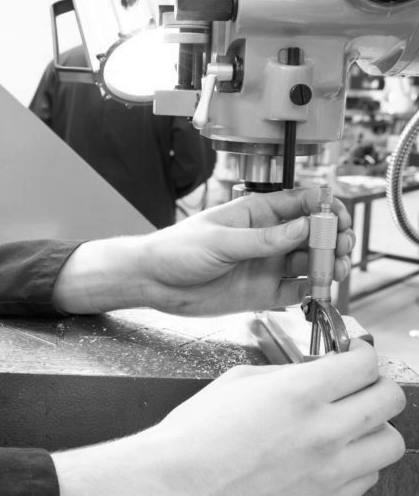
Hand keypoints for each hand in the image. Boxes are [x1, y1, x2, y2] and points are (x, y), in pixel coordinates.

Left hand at [53, 186, 354, 316]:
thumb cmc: (178, 249)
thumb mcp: (221, 241)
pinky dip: (313, 291)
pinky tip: (321, 292)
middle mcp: (268, 238)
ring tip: (339, 270)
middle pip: (314, 234)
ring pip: (311, 262)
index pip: (301, 203)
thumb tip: (304, 228)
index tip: (338, 217)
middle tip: (342, 248)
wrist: (154, 282)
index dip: (324, 207)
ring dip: (330, 265)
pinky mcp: (264, 292)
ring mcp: (268, 265)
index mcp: (257, 214)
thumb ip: (263, 239)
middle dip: (334, 238)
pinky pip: (298, 291)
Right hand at [53, 340, 405, 495]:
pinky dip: (359, 461)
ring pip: (391, 443)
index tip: (357, 354)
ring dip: (375, 425)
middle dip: (378, 383)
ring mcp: (328, 471)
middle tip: (361, 382)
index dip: (363, 353)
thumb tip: (314, 372)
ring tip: (352, 420)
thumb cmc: (197, 431)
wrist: (177, 482)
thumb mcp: (237, 379)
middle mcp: (322, 431)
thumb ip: (284, 374)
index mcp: (298, 393)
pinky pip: (368, 478)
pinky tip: (334, 452)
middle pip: (389, 400)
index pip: (363, 365)